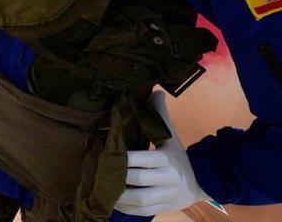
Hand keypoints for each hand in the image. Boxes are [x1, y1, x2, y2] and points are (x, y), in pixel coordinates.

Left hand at [115, 91, 211, 216]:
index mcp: (167, 158)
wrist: (202, 182)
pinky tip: (114, 201)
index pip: (141, 159)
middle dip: (116, 177)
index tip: (104, 154)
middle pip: (138, 180)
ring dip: (118, 196)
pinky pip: (143, 210)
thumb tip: (155, 91)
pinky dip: (126, 207)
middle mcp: (169, 178)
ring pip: (139, 199)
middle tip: (98, 170)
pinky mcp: (165, 208)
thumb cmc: (179, 155)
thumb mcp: (171, 135)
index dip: (121, 158)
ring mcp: (168, 196)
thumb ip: (160, 115)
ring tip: (103, 187)